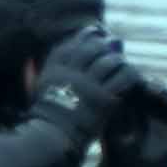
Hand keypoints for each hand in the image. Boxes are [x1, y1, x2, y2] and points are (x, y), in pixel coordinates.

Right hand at [29, 24, 144, 136]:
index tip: (95, 30)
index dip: (85, 35)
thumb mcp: (39, 88)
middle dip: (104, 42)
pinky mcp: (104, 99)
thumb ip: (40, 71)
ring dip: (117, 58)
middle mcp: (71, 73)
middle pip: (91, 48)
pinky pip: (123, 78)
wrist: (53, 136)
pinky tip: (132, 74)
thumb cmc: (45, 115)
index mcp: (54, 69)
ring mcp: (88, 86)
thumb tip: (35, 60)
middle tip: (114, 41)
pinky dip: (130, 73)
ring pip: (108, 61)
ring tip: (121, 60)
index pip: (70, 44)